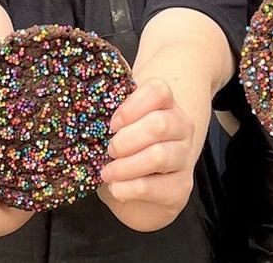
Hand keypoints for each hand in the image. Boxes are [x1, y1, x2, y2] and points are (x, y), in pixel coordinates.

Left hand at [98, 79, 195, 230]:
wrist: (137, 189)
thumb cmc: (123, 149)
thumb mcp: (115, 126)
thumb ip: (108, 106)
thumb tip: (88, 83)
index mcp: (165, 104)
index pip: (158, 91)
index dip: (132, 106)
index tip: (111, 124)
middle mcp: (181, 127)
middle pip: (159, 124)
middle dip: (126, 140)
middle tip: (108, 150)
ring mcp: (184, 157)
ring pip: (159, 155)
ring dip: (125, 166)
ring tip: (108, 172)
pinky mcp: (181, 187)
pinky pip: (156, 186)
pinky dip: (130, 188)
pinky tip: (117, 188)